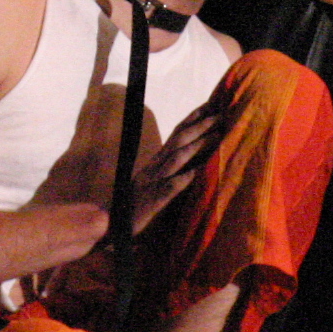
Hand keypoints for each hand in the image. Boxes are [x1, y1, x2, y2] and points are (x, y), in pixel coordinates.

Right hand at [132, 98, 224, 234]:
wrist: (110, 227)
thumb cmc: (136, 208)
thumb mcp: (155, 186)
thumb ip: (172, 174)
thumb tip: (196, 164)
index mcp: (157, 163)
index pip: (176, 135)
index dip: (193, 119)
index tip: (212, 104)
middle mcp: (155, 167)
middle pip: (179, 140)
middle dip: (201, 125)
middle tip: (221, 112)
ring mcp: (152, 182)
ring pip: (177, 158)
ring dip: (197, 144)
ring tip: (217, 133)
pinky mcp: (152, 201)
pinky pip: (170, 187)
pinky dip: (184, 177)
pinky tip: (198, 172)